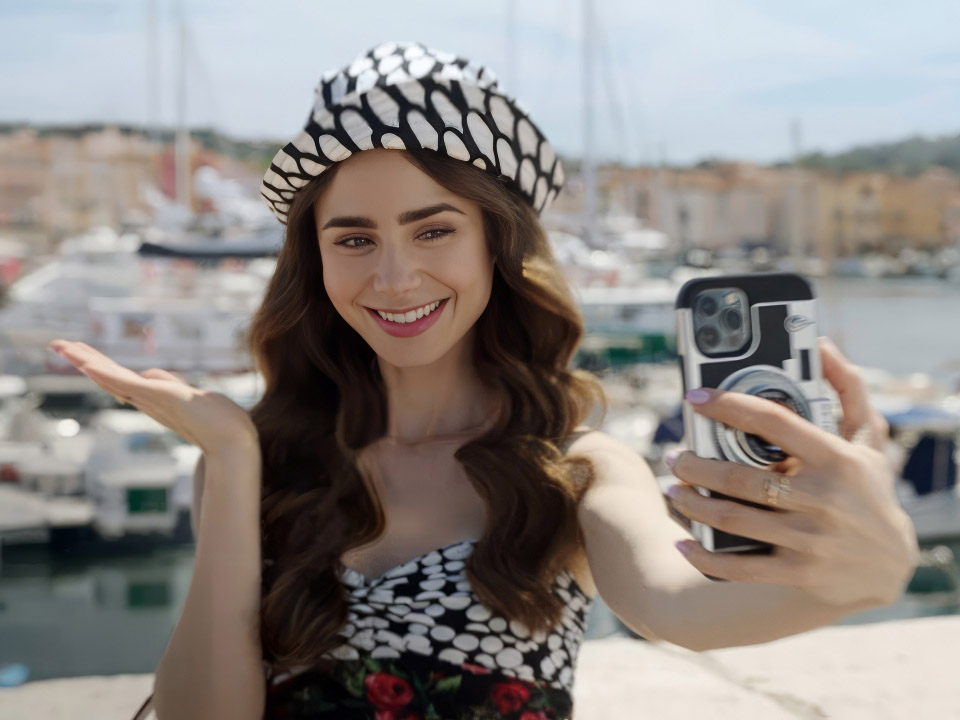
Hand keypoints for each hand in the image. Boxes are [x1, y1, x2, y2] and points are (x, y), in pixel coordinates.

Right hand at [49, 339, 258, 455]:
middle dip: (84, 360)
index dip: (100, 366)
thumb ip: (169, 384)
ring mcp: (150, 400)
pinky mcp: (158, 397)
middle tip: (57, 345)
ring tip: (62, 346)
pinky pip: (127, 384)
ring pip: (111, 377)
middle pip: (109, 376)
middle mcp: (146, 401)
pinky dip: (106, 374)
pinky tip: (88, 364)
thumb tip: (151, 373)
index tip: (81, 355)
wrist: (232, 440)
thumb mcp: (191, 395)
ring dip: (85, 361)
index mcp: (154, 399)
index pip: (121, 378)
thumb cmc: (218, 420)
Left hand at [666, 337, 919, 607]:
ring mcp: (809, 539)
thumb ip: (847, 388)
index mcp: (835, 458)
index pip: (773, 421)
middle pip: (740, 477)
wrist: (889, 565)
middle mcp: (822, 498)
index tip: (697, 398)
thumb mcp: (867, 439)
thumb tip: (824, 345)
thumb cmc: (869, 490)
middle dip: (696, 465)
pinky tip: (684, 544)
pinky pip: (741, 567)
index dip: (730, 406)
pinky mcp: (798, 572)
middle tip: (675, 456)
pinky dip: (706, 557)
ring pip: (733, 519)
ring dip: (692, 503)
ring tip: (673, 489)